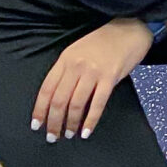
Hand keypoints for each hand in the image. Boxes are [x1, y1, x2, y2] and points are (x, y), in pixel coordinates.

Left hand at [32, 19, 152, 140]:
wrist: (130, 29)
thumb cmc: (104, 42)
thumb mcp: (78, 51)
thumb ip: (67, 71)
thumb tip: (56, 99)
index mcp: (66, 59)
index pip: (47, 89)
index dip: (40, 110)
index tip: (36, 125)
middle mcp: (77, 65)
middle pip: (59, 100)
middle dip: (54, 122)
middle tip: (52, 136)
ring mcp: (93, 71)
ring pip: (76, 104)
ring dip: (71, 123)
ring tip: (69, 134)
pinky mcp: (110, 77)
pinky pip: (97, 104)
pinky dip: (90, 121)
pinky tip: (86, 132)